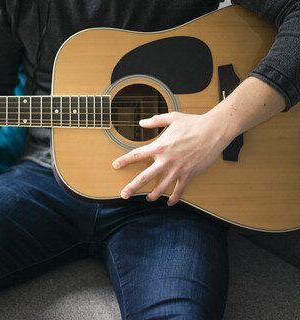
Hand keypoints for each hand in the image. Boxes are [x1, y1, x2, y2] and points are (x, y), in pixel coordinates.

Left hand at [112, 111, 232, 205]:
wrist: (214, 131)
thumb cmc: (193, 123)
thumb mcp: (171, 117)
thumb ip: (154, 120)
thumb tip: (141, 123)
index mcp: (159, 146)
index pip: (136, 155)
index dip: (124, 161)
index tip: (115, 165)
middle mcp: (165, 160)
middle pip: (143, 177)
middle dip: (132, 187)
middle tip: (124, 194)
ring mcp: (177, 169)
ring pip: (160, 188)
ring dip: (152, 196)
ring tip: (147, 199)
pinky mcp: (188, 174)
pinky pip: (179, 190)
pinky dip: (174, 198)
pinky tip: (169, 202)